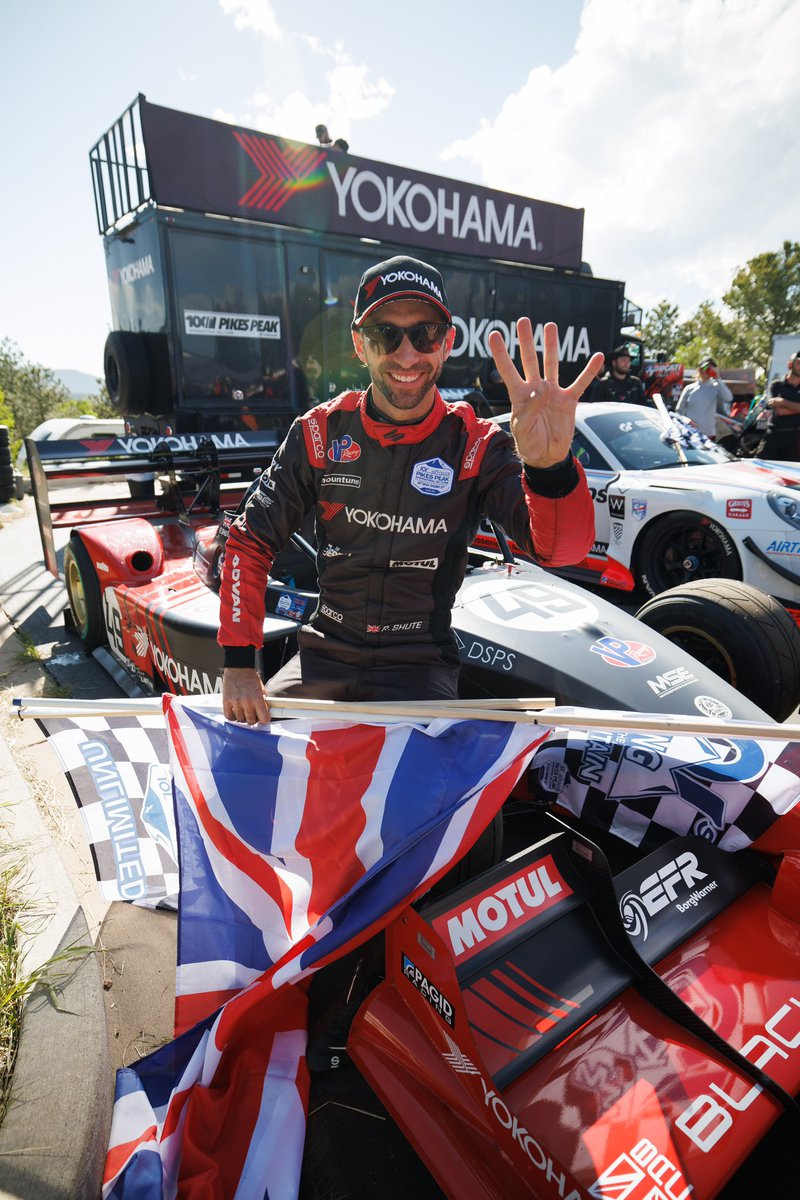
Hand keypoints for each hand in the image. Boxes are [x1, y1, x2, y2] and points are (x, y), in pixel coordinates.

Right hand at [223, 667, 270, 724]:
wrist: (238, 668)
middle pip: (251, 721)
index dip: (264, 719)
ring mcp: (236, 702)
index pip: (264, 718)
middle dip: (253, 719)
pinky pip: (228, 716)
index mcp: (258, 698)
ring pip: (240, 720)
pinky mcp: (226, 701)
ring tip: (244, 711)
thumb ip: (263, 702)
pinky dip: (232, 716)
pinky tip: (235, 712)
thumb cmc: (250, 677)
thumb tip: (266, 712)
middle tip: (253, 714)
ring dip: (243, 717)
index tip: (264, 718)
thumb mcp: (262, 689)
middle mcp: (247, 701)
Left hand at [488, 318, 604, 466]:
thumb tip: (543, 386)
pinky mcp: (568, 401)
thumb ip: (530, 407)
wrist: (546, 456)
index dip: (501, 353)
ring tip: (550, 326)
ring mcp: (553, 393)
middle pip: (529, 359)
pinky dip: (589, 371)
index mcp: (519, 394)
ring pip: (552, 364)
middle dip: (526, 340)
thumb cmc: (530, 443)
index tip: (494, 334)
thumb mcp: (523, 427)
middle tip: (523, 321)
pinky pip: (580, 383)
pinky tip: (598, 357)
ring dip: (551, 345)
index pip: (507, 370)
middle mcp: (535, 389)